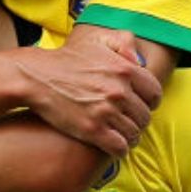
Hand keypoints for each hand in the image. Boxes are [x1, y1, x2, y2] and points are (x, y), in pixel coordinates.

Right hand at [11, 29, 159, 156]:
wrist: (36, 77)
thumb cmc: (67, 60)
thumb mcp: (98, 41)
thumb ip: (125, 44)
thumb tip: (140, 61)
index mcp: (125, 69)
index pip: (154, 93)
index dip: (149, 101)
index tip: (141, 105)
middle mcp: (119, 91)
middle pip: (145, 116)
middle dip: (137, 120)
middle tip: (127, 121)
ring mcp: (106, 111)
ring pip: (134, 133)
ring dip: (129, 137)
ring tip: (121, 135)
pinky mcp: (92, 130)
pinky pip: (120, 147)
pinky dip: (120, 150)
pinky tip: (114, 146)